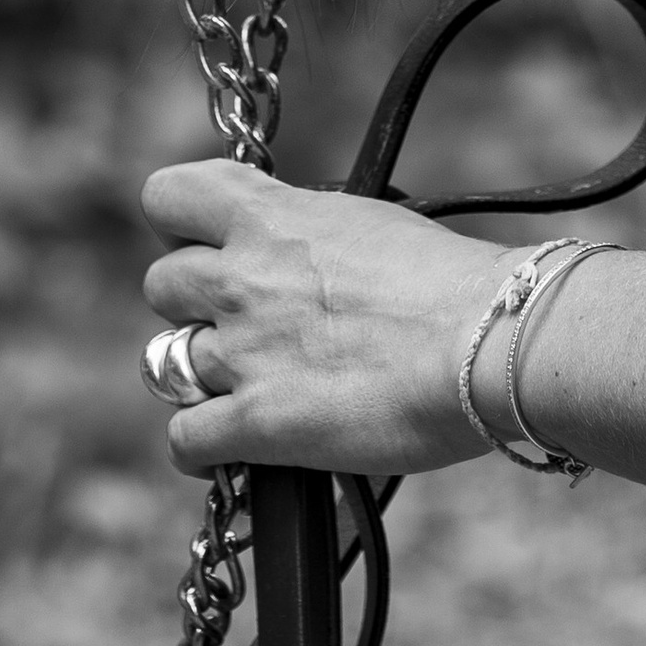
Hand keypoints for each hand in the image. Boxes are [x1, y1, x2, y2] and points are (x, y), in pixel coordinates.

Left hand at [139, 163, 499, 478]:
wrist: (484, 339)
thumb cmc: (449, 280)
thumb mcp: (365, 223)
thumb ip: (309, 233)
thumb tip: (297, 247)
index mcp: (270, 216)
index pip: (167, 196)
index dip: (182, 224)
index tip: (214, 241)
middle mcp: (242, 278)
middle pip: (161, 285)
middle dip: (193, 303)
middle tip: (241, 320)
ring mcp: (243, 352)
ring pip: (164, 362)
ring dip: (199, 373)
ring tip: (241, 382)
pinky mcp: (257, 424)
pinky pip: (185, 440)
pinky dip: (200, 448)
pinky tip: (231, 447)